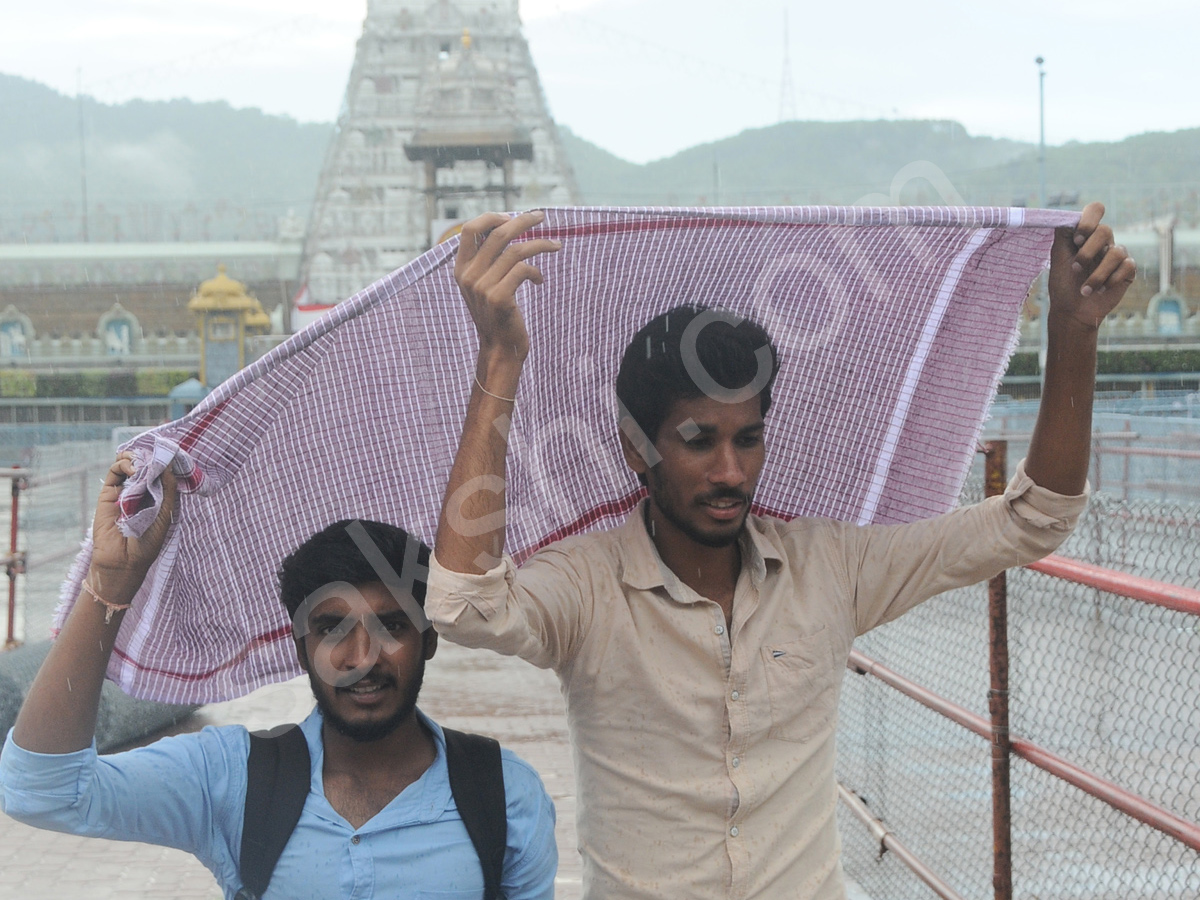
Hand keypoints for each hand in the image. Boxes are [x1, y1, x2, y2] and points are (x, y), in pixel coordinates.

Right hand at [88, 453, 176, 600]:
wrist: (124, 560)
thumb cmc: (148, 541)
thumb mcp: (165, 512)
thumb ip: (167, 489)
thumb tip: (166, 464)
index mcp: (157, 496)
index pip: (159, 471)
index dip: (162, 461)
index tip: (169, 452)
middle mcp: (140, 491)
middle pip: (144, 464)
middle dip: (149, 456)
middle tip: (155, 455)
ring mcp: (123, 491)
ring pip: (128, 464)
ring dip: (136, 457)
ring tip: (142, 463)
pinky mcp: (108, 494)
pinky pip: (114, 472)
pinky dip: (123, 464)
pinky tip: (133, 468)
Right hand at [453, 210, 561, 361]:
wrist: (499, 348)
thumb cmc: (497, 314)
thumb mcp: (484, 285)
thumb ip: (488, 260)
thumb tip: (507, 227)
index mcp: (461, 269)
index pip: (469, 229)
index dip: (491, 217)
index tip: (511, 216)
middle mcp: (468, 276)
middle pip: (498, 234)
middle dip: (523, 221)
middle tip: (541, 216)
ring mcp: (482, 287)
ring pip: (516, 251)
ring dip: (540, 244)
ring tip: (556, 245)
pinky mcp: (499, 298)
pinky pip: (523, 270)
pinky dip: (536, 272)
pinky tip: (540, 280)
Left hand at [1048, 201, 1136, 329]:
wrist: (1072, 311)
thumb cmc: (1063, 284)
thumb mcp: (1058, 258)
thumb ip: (1063, 236)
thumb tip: (1067, 216)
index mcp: (1086, 235)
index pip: (1095, 210)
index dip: (1088, 221)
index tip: (1077, 239)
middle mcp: (1103, 242)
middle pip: (1105, 230)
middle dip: (1087, 252)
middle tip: (1075, 268)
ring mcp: (1116, 255)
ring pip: (1116, 252)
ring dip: (1097, 274)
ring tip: (1084, 290)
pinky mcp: (1127, 270)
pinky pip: (1127, 266)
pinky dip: (1110, 280)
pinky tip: (1100, 291)